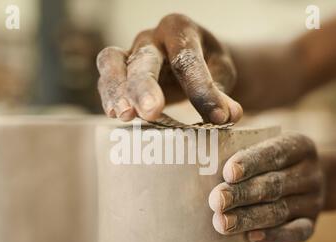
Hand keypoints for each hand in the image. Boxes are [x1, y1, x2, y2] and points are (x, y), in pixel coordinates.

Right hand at [96, 14, 241, 123]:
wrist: (190, 61)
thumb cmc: (207, 65)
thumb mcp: (222, 72)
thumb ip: (222, 92)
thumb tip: (230, 114)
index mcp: (181, 30)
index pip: (187, 59)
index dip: (201, 90)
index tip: (216, 117)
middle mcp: (152, 37)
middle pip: (145, 58)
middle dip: (145, 86)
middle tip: (151, 112)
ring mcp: (132, 51)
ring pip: (114, 62)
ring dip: (117, 90)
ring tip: (125, 115)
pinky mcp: (119, 68)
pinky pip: (106, 77)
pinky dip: (109, 95)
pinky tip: (114, 114)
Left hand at [208, 133, 323, 241]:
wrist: (305, 180)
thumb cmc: (269, 159)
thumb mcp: (262, 144)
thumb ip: (241, 146)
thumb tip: (208, 157)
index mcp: (300, 146)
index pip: (275, 153)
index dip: (250, 163)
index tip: (228, 173)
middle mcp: (311, 173)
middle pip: (274, 185)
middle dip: (242, 194)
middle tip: (216, 201)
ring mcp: (314, 200)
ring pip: (279, 211)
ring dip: (249, 218)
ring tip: (222, 223)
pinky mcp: (312, 223)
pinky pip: (297, 233)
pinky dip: (275, 236)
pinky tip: (252, 238)